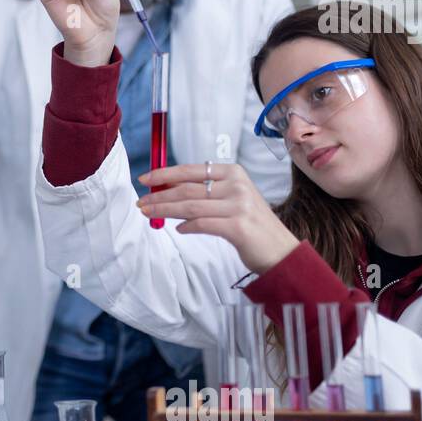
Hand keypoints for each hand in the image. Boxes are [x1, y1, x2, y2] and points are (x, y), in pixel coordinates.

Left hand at [136, 162, 299, 273]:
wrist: (280, 250)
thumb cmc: (251, 225)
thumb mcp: (231, 200)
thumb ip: (205, 193)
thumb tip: (168, 190)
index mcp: (233, 173)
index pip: (191, 170)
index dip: (165, 174)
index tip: (145, 179)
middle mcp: (237, 185)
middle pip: (188, 188)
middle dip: (160, 195)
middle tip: (141, 202)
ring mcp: (239, 205)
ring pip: (191, 206)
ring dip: (165, 210)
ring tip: (149, 214)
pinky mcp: (238, 226)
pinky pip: (202, 224)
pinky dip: (187, 227)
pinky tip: (178, 229)